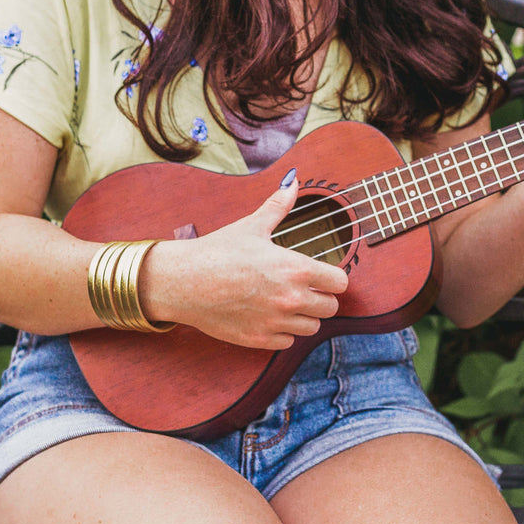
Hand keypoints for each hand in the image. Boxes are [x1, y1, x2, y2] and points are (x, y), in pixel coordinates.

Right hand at [138, 171, 348, 349]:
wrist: (184, 281)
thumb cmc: (218, 251)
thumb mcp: (252, 225)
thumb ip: (278, 206)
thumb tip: (292, 182)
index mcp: (295, 268)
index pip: (339, 283)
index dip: (332, 278)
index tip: (322, 275)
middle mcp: (291, 298)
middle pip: (330, 308)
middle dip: (320, 298)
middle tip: (303, 289)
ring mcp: (275, 321)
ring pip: (312, 327)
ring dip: (303, 316)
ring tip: (286, 302)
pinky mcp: (259, 339)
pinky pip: (287, 341)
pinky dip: (282, 331)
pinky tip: (269, 316)